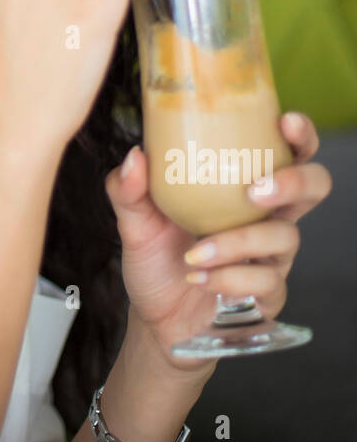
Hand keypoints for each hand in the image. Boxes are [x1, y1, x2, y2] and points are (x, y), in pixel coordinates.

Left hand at [104, 111, 332, 375]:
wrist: (154, 318)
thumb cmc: (156, 259)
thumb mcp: (135, 220)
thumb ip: (128, 188)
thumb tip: (135, 156)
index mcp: (241, 186)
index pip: (286, 151)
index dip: (298, 136)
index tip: (285, 123)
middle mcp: (266, 216)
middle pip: (313, 186)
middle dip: (294, 181)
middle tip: (256, 190)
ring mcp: (271, 255)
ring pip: (284, 236)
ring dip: (238, 243)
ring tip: (196, 252)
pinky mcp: (268, 293)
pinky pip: (267, 281)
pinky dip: (230, 278)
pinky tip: (200, 278)